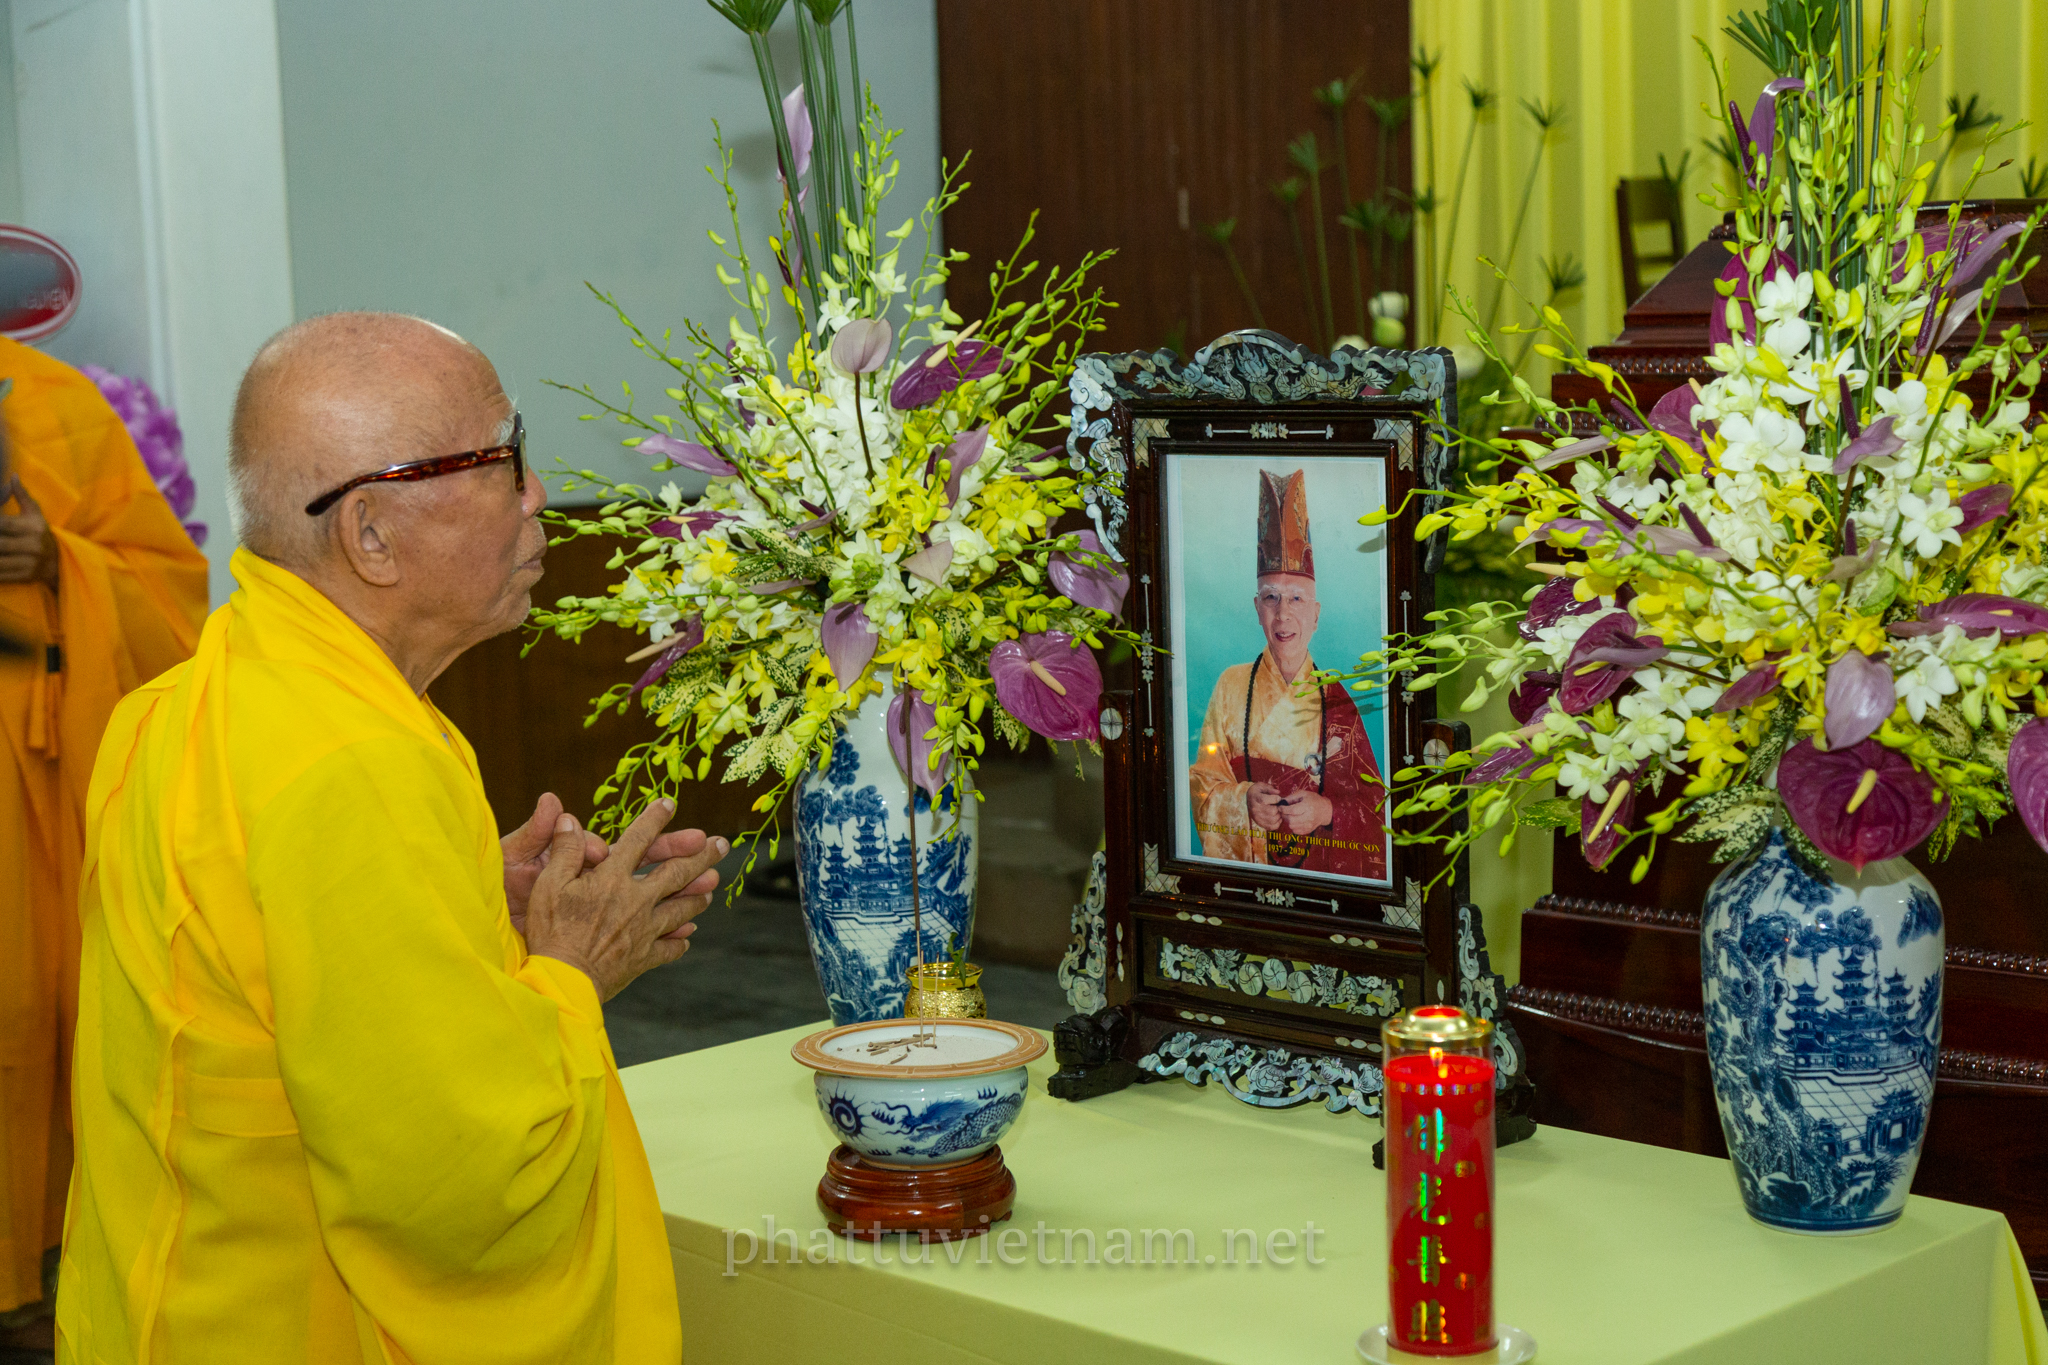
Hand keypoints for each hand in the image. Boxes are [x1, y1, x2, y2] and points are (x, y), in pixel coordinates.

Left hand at [0, 480, 56, 587]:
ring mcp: (30, 563)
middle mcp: (33, 546)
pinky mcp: (25, 577)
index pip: (3, 524)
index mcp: (33, 528)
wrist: (57, 562)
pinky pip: (0, 575)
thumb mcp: (35, 513)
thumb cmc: (39, 532)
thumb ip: (22, 496)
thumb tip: (12, 476)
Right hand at [502, 792, 721, 935]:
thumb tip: (569, 819)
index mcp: (612, 879)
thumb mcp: (548, 885)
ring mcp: (644, 930)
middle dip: (702, 856)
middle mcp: (636, 900)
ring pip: (681, 908)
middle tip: (722, 844)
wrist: (564, 980)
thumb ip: (565, 851)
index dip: (653, 819)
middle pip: (677, 873)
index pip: (638, 840)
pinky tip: (688, 937)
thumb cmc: (552, 932)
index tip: (669, 804)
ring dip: (698, 896)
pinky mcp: (644, 957)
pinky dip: (680, 940)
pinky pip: (669, 947)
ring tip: (712, 888)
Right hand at [1247, 783, 1284, 830]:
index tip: (1277, 798)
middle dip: (1278, 808)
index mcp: (1256, 798)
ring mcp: (1257, 817)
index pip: (1267, 800)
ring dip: (1278, 815)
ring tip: (1277, 811)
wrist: (1248, 799)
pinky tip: (1276, 817)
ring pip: (1274, 819)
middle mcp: (1256, 809)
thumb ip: (1270, 788)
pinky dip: (1277, 823)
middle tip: (1278, 805)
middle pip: (1273, 811)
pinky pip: (1272, 827)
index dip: (1276, 799)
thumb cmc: (1257, 791)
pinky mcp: (1260, 823)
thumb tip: (1278, 793)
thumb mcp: (1262, 786)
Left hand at [1278, 791, 1333, 834]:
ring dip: (1288, 821)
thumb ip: (1292, 797)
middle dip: (1284, 816)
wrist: (1325, 810)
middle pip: (1291, 820)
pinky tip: (1295, 821)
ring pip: (1292, 826)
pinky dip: (1293, 827)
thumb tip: (1282, 801)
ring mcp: (1309, 825)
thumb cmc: (1314, 800)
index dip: (1283, 809)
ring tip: (1290, 816)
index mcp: (1307, 806)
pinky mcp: (1308, 830)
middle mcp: (1309, 817)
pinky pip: (1296, 831)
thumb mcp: (1304, 794)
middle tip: (1284, 812)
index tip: (1280, 807)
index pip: (1292, 810)